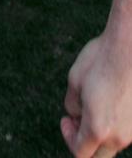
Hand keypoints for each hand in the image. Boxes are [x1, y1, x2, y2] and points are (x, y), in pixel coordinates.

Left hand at [61, 31, 131, 156]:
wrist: (129, 46)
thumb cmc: (101, 60)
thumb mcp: (74, 80)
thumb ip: (72, 106)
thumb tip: (76, 116)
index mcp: (98, 129)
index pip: (79, 152)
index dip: (68, 137)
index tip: (66, 119)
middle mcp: (119, 136)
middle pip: (98, 155)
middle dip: (84, 142)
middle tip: (77, 119)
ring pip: (113, 143)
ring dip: (100, 132)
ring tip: (93, 103)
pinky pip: (124, 130)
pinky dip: (114, 123)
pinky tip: (109, 99)